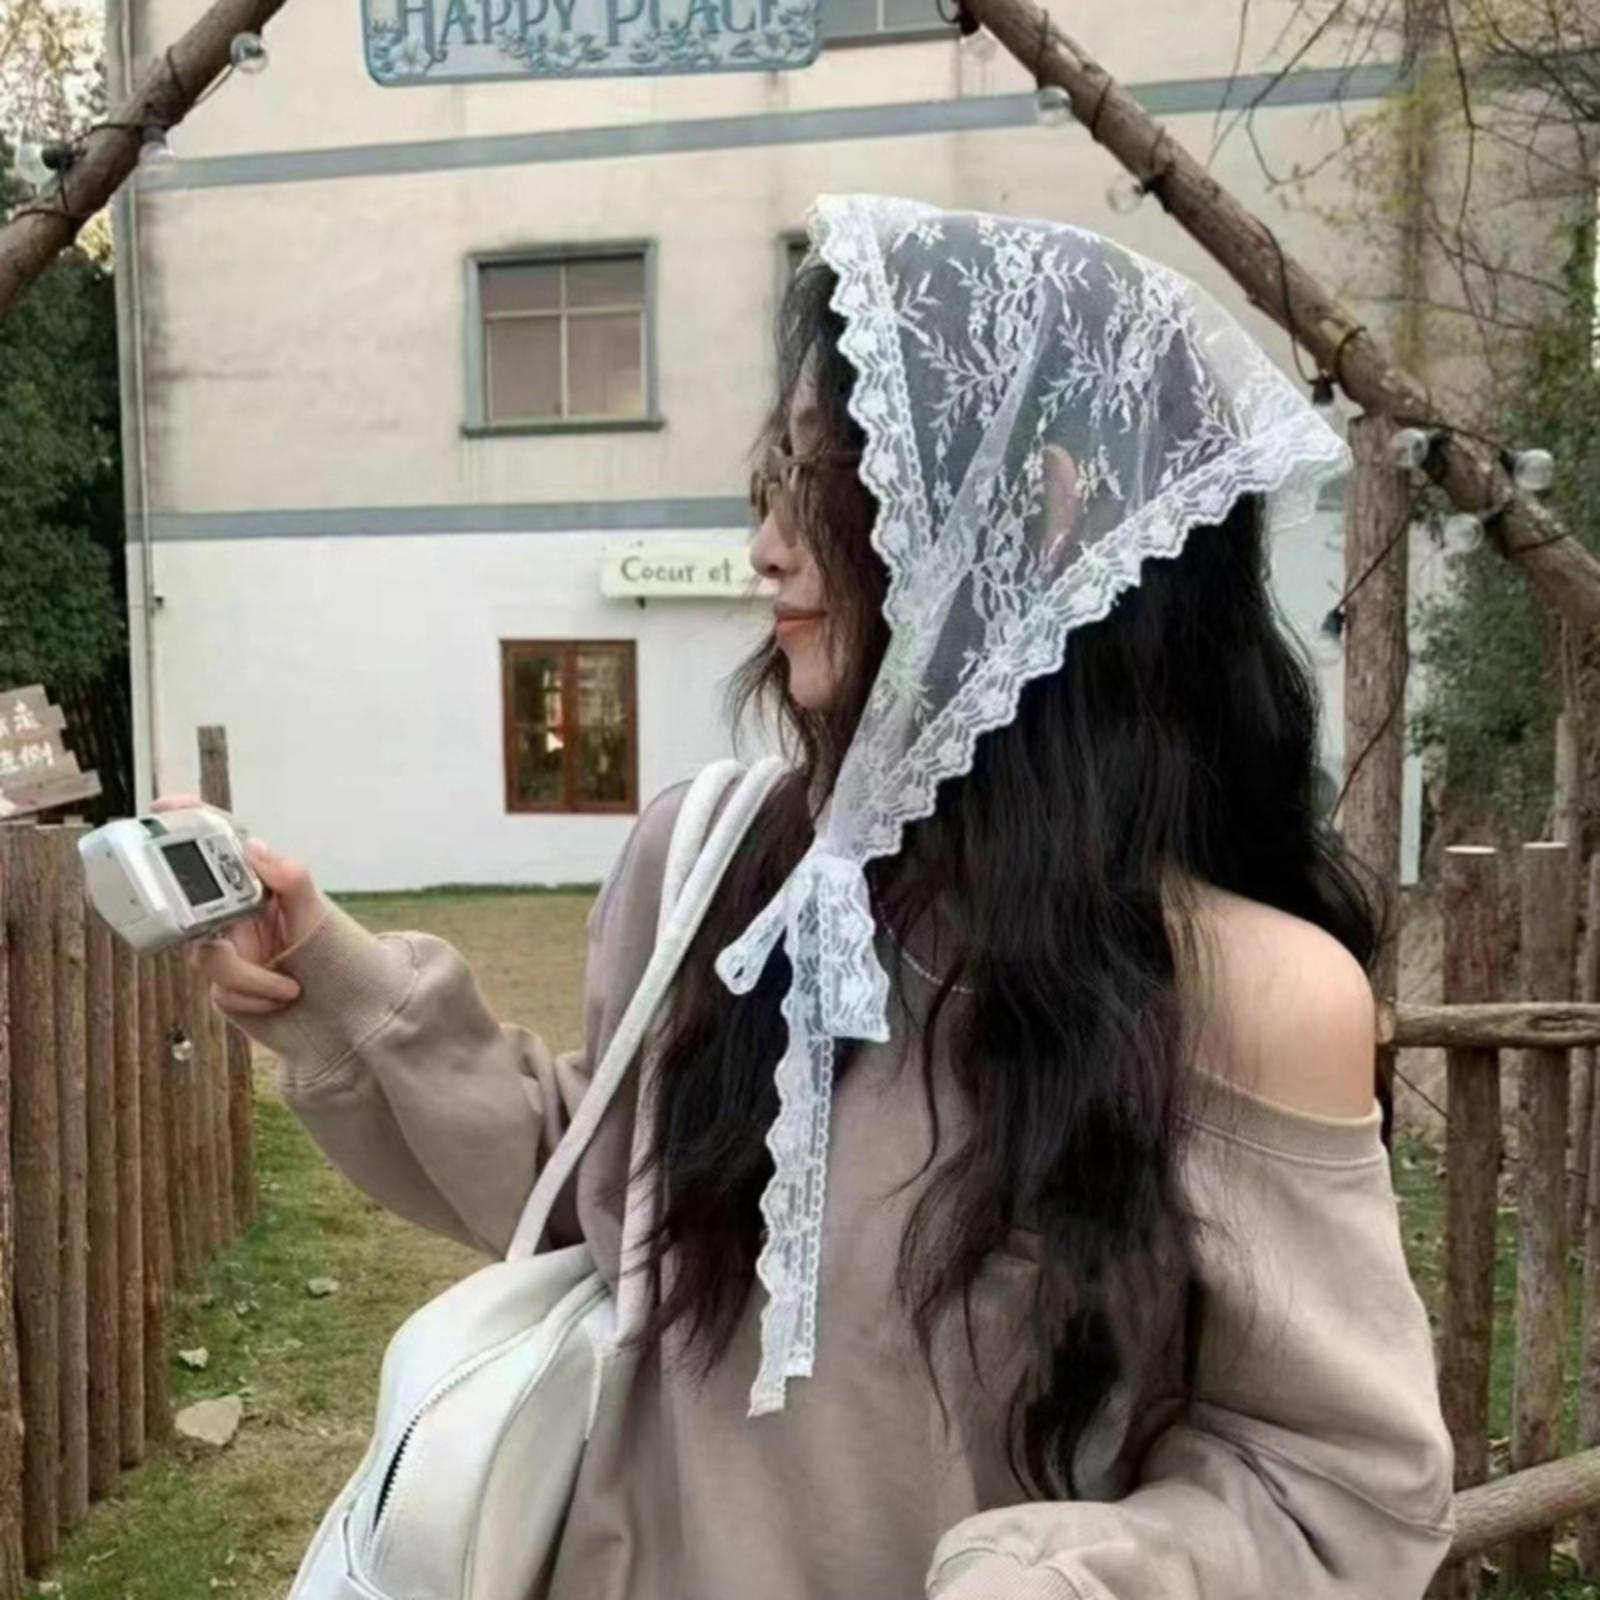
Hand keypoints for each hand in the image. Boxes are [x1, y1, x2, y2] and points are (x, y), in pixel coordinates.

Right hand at [152, 795, 322, 1014]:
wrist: (339, 999)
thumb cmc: (328, 946)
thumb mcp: (314, 909)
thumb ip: (290, 876)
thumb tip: (254, 846)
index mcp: (253, 884)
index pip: (216, 848)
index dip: (187, 823)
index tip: (164, 806)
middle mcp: (231, 912)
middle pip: (190, 909)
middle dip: (206, 927)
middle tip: (236, 936)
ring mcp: (222, 948)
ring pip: (208, 960)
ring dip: (251, 979)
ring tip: (290, 986)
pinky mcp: (222, 984)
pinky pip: (222, 993)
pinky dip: (255, 998)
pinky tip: (281, 996)